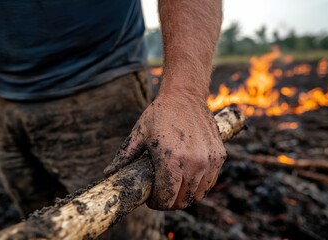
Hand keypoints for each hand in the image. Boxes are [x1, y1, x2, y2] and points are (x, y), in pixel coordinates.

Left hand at [114, 90, 226, 209]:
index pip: (166, 199)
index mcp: (171, 160)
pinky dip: (199, 185)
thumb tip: (108, 173)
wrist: (185, 95)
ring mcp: (209, 161)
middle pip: (182, 201)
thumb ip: (124, 156)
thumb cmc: (160, 114)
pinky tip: (189, 176)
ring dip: (185, 195)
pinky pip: (210, 183)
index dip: (156, 203)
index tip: (152, 198)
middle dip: (170, 202)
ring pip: (197, 195)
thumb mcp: (139, 134)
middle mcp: (194, 164)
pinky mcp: (219, 156)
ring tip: (175, 185)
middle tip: (162, 193)